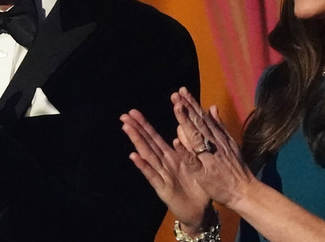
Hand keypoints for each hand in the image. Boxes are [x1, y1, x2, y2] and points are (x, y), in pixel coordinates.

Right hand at [120, 98, 212, 232]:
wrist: (201, 211)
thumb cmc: (198, 187)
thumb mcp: (194, 162)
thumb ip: (188, 145)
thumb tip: (181, 125)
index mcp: (171, 157)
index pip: (154, 138)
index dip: (144, 125)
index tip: (133, 112)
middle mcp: (163, 164)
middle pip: (147, 144)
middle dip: (136, 129)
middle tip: (124, 116)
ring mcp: (162, 176)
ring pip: (147, 156)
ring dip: (137, 142)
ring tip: (127, 128)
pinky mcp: (163, 189)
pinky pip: (153, 176)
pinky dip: (143, 166)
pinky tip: (134, 156)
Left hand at [172, 88, 256, 209]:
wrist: (244, 191)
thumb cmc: (235, 168)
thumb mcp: (229, 143)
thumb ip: (219, 126)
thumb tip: (213, 107)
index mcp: (218, 137)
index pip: (202, 117)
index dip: (191, 103)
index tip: (181, 91)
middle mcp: (214, 144)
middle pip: (198, 123)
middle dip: (187, 107)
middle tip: (175, 94)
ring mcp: (209, 157)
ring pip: (196, 137)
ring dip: (186, 122)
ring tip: (176, 108)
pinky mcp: (204, 173)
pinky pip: (193, 161)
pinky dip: (185, 152)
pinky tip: (176, 142)